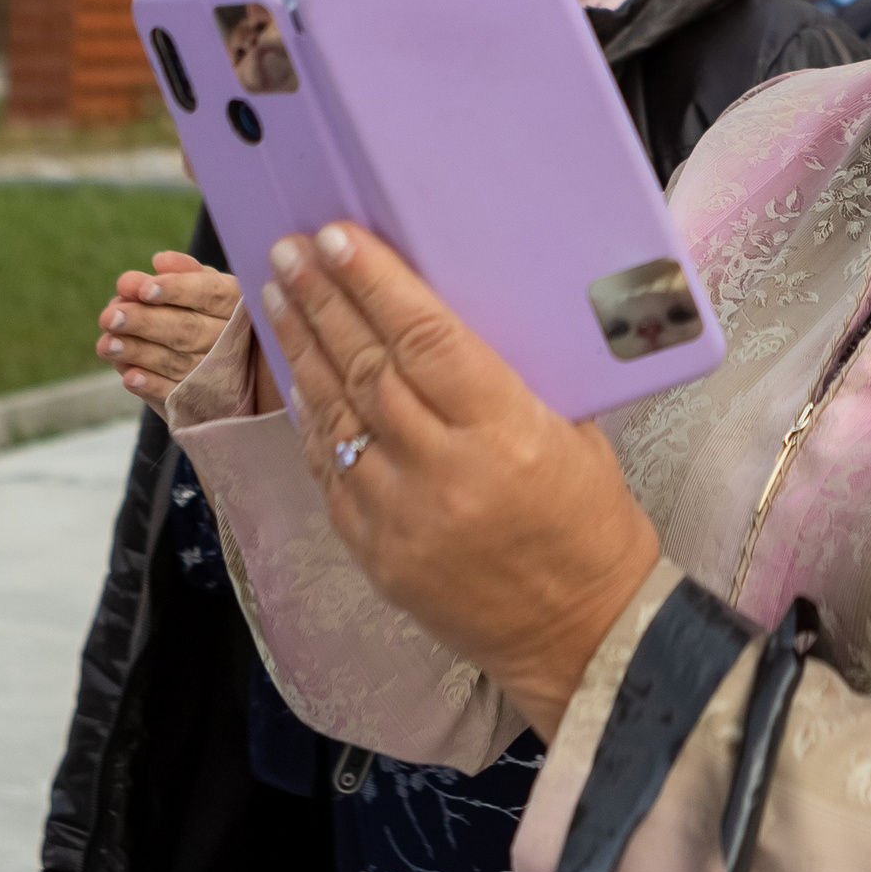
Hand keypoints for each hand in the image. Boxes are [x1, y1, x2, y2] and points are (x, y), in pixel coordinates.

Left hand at [98, 251, 241, 405]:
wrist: (227, 362)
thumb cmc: (206, 309)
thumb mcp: (203, 284)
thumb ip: (183, 271)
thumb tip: (160, 261)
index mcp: (235, 302)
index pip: (209, 293)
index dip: (176, 289)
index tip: (143, 288)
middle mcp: (230, 338)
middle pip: (187, 329)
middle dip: (145, 322)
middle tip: (109, 316)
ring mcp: (216, 372)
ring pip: (176, 362)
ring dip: (139, 352)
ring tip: (106, 344)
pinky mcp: (197, 399)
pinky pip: (175, 394)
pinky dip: (152, 386)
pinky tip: (128, 376)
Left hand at [260, 222, 660, 739]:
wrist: (582, 633)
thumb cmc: (591, 522)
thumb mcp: (571, 432)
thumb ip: (506, 380)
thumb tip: (444, 314)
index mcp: (506, 433)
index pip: (425, 340)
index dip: (376, 284)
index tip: (337, 238)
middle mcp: (446, 473)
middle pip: (368, 368)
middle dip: (324, 301)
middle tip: (289, 252)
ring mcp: (402, 519)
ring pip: (336, 416)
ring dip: (304, 349)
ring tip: (279, 296)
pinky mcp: (376, 555)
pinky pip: (330, 472)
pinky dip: (313, 419)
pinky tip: (300, 376)